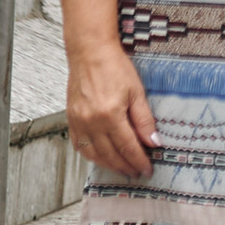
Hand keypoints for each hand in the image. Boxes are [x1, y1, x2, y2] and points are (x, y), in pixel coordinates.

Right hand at [66, 46, 157, 179]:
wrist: (90, 52)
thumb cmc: (114, 67)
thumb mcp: (136, 91)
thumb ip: (144, 119)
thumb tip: (153, 142)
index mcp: (110, 115)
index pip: (127, 147)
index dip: (139, 161)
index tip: (147, 169)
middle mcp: (92, 122)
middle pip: (111, 155)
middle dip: (126, 166)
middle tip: (137, 172)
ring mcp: (79, 122)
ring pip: (94, 155)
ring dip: (109, 165)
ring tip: (122, 168)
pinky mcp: (71, 120)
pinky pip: (80, 146)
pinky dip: (92, 156)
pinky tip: (101, 158)